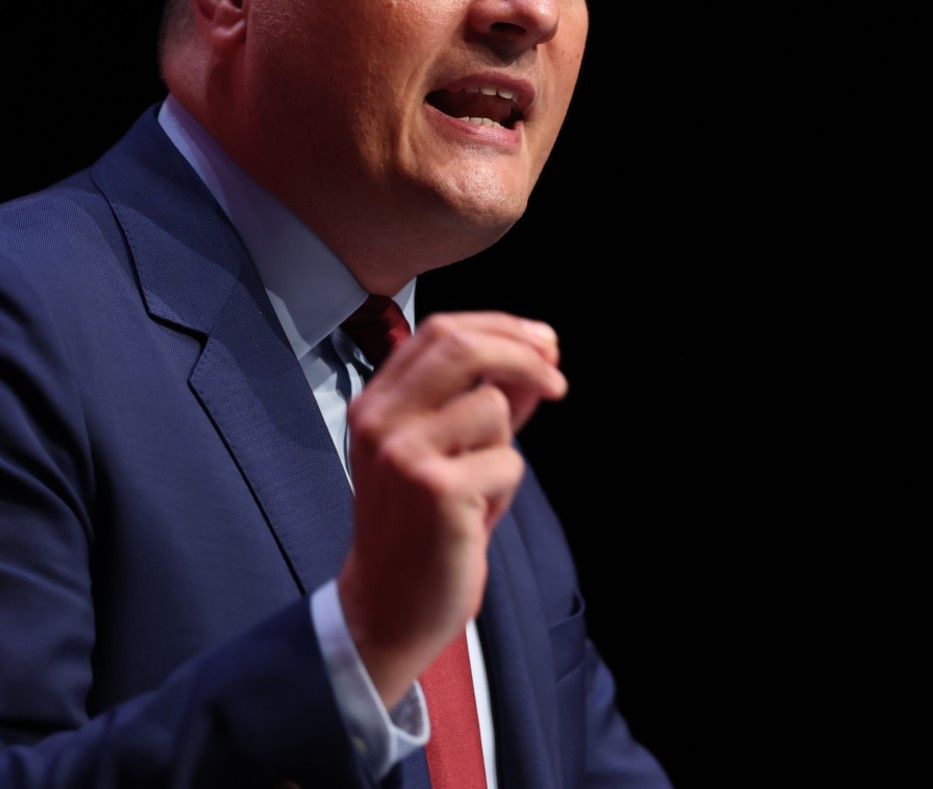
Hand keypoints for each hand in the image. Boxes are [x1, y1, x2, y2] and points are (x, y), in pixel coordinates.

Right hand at [336, 310, 565, 705]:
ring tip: (480, 488)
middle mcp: (381, 421)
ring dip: (506, 447)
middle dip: (523, 355)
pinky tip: (475, 518)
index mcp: (376, 404)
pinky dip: (505, 491)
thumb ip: (484, 402)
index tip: (542, 341)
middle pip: (462, 347)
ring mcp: (404, 453)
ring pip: (494, 408)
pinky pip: (508, 462)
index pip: (440, 331)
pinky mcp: (436, 490)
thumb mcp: (444, 453)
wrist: (387, 605)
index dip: (501, 327)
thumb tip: (536, 359)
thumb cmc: (417, 529)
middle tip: (557, 378)